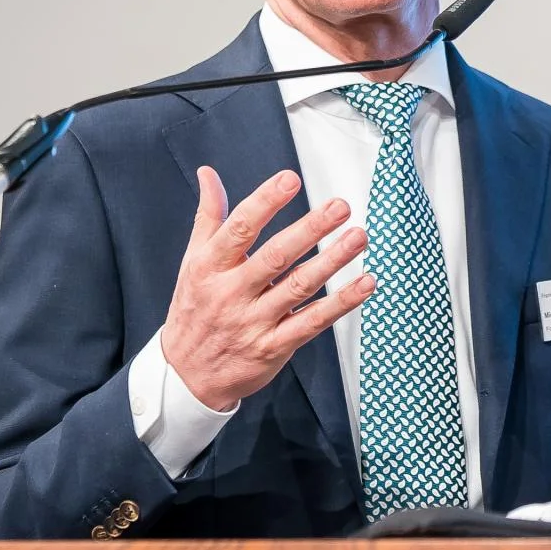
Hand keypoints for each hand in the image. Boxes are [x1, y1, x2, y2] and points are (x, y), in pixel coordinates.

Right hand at [161, 166, 374, 409]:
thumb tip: (208, 173)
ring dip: (332, 260)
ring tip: (358, 237)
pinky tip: (364, 284)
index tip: (290, 180)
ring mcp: (253, 322)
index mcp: (210, 267)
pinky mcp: (273, 347)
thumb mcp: (192, 262)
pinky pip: (312, 322)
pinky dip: (341, 303)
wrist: (186, 376)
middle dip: (310, 229)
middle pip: (276, 256)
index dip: (265, 202)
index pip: (239, 228)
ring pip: (298, 287)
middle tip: (339, 206)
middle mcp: (232, 293)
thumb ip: (209, 217)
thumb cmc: (194, 310)